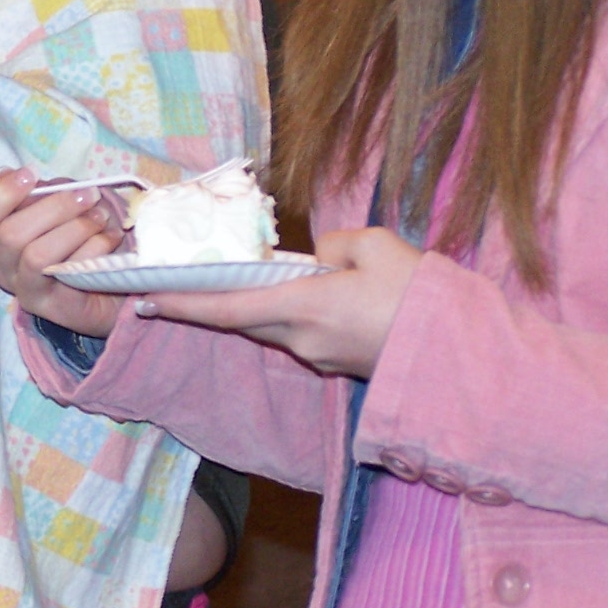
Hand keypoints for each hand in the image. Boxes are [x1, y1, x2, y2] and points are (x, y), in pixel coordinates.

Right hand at [0, 167, 128, 337]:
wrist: (114, 284)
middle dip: (53, 207)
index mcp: (0, 239)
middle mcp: (6, 266)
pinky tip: (111, 238)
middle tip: (88, 195)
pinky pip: (68, 273)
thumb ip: (39, 192)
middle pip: (10, 234)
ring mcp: (27, 290)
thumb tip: (7, 173)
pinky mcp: (54, 308)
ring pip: (36, 256)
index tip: (30, 175)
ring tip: (101, 216)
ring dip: (75, 228)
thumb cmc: (82, 238)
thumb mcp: (61, 206)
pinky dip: (95, 248)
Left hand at [134, 226, 421, 378]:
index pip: (226, 309)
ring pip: (274, 326)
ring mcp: (321, 357)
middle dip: (213, 302)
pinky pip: (302, 333)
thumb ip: (334, 244)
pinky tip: (308, 294)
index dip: (181, 304)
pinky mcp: (340, 363)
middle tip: (178, 285)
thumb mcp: (376, 246)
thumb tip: (317, 256)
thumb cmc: (420, 296)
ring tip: (250, 279)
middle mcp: (303, 340)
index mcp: (303, 309)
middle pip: (245, 319)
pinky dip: (291, 314)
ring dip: (258, 306)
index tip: (142, 300)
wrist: (464, 355)